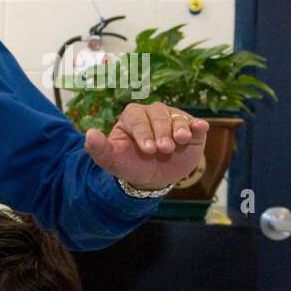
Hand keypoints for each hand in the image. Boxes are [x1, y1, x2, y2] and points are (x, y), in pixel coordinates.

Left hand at [83, 102, 209, 191]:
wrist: (151, 176)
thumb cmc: (129, 164)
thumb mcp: (112, 160)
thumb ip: (99, 148)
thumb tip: (89, 134)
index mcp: (132, 116)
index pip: (138, 119)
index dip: (143, 133)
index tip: (148, 149)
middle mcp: (153, 113)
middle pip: (159, 116)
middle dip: (161, 132)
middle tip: (163, 149)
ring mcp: (173, 118)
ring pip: (177, 117)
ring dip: (179, 128)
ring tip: (179, 141)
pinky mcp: (190, 128)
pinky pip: (195, 123)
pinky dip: (198, 125)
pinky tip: (200, 128)